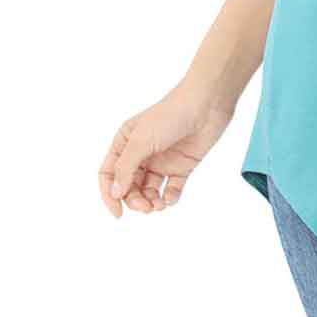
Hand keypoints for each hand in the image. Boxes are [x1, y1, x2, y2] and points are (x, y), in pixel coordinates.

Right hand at [98, 82, 233, 217]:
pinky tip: (171, 197)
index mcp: (126, 141)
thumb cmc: (171, 114)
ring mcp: (162, 160)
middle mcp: (142, 152)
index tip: (118, 213)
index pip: (109, 173)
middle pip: (129, 186)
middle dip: (135, 200)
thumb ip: (126, 168)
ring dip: (151, 202)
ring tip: (159, 205)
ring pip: (149, 190)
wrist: (207, 103)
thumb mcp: (142, 140)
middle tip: (146, 207)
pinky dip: (170, 197)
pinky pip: (171, 188)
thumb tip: (115, 193)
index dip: (110, 194)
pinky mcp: (182, 165)